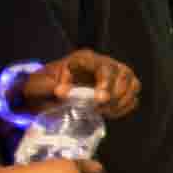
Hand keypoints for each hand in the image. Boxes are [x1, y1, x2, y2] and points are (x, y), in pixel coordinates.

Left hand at [17, 50, 140, 118]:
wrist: (44, 92)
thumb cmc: (42, 86)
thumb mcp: (39, 85)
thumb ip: (51, 87)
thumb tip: (64, 93)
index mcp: (83, 59)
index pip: (103, 66)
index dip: (105, 82)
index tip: (99, 100)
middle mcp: (103, 63)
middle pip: (123, 74)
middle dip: (115, 94)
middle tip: (99, 108)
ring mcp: (113, 76)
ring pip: (132, 84)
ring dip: (121, 101)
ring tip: (103, 111)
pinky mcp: (118, 89)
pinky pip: (132, 97)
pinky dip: (124, 107)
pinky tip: (109, 113)